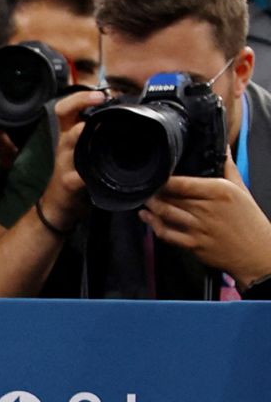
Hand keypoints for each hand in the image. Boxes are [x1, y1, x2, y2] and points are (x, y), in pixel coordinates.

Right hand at [38, 88, 109, 228]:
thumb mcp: (82, 153)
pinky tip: (101, 172)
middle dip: (81, 104)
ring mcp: (64, 163)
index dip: (79, 97)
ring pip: (70, 142)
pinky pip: (79, 175)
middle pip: (64, 117)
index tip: (99, 94)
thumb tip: (125, 121)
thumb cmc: (75, 176)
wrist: (57, 206)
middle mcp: (63, 145)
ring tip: (91, 127)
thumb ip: (97, 138)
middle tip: (102, 99)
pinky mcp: (69, 182)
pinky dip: (90, 173)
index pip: (65, 108)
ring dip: (81, 134)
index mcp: (67, 136)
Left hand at [141, 154, 270, 287]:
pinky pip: (167, 234)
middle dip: (153, 192)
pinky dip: (153, 225)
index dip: (163, 179)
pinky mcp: (194, 244)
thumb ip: (228, 168)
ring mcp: (199, 227)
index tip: (154, 175)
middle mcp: (207, 208)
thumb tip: (223, 148)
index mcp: (219, 191)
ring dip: (150, 206)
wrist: (257, 253)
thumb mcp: (242, 190)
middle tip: (144, 187)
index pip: (182, 182)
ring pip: (165, 213)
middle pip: (170, 196)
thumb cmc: (249, 220)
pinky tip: (146, 217)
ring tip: (144, 199)